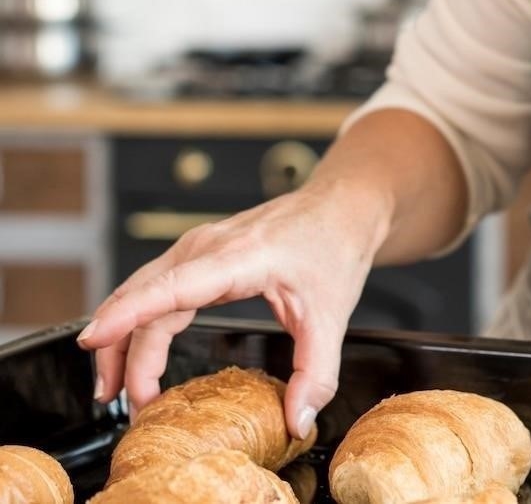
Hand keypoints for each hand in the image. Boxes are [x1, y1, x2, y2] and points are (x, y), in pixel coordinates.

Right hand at [76, 179, 389, 438]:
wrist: (339, 208)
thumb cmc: (332, 247)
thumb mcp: (330, 316)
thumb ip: (315, 373)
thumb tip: (297, 420)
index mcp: (237, 257)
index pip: (169, 287)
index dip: (127, 315)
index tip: (93, 339)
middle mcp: (208, 246)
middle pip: (144, 296)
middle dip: (120, 349)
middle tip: (119, 402)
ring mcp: (202, 245)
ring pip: (143, 289)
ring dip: (122, 333)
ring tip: (115, 385)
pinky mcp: (203, 252)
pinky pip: (158, 284)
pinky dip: (139, 316)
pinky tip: (137, 344)